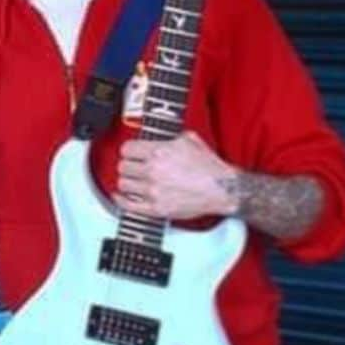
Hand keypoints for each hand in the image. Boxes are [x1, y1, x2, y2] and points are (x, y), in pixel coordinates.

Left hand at [115, 130, 237, 219]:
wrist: (223, 189)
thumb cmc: (210, 168)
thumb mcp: (190, 140)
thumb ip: (169, 137)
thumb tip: (160, 135)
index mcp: (159, 152)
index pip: (127, 149)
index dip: (129, 151)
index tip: (131, 154)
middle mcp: (153, 171)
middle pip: (122, 166)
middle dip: (128, 166)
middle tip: (133, 168)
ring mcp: (153, 190)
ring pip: (123, 184)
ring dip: (127, 182)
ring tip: (133, 181)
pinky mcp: (156, 208)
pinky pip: (128, 205)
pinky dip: (121, 200)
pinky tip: (121, 196)